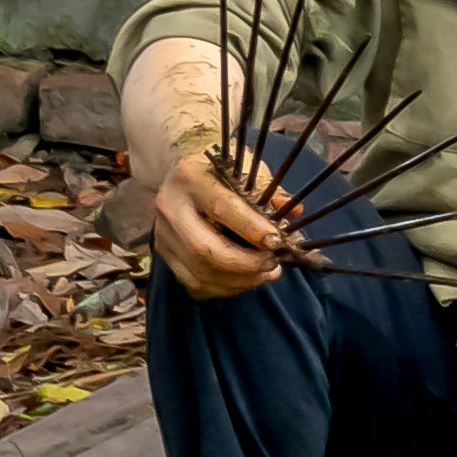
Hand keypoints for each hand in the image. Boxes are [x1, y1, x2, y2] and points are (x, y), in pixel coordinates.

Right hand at [127, 123, 300, 302]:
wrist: (183, 173)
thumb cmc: (221, 171)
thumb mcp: (245, 169)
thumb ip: (268, 191)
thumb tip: (293, 212)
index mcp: (190, 177)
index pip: (222, 208)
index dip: (252, 229)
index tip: (277, 242)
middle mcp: (170, 207)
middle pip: (204, 249)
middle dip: (245, 264)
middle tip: (273, 264)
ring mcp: (162, 234)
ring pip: (199, 272)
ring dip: (238, 280)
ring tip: (266, 274)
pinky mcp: (164, 254)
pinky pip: (193, 283)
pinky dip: (223, 288)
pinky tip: (244, 280)